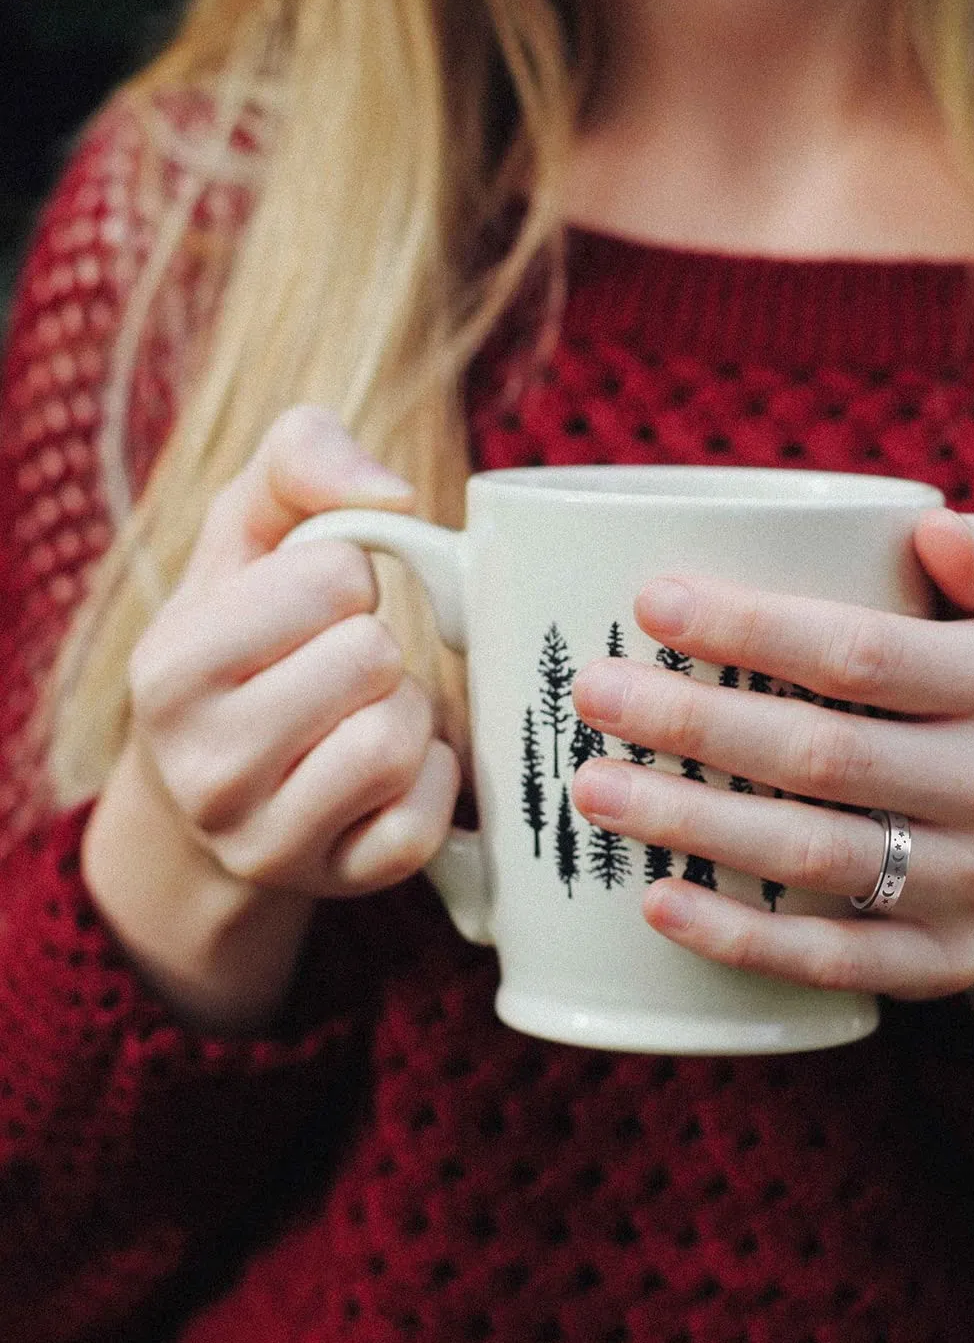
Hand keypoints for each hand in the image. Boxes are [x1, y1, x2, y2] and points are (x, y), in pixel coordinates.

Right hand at [83, 407, 460, 1027]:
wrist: (215, 789)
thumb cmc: (248, 639)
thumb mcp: (246, 536)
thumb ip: (298, 459)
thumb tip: (392, 493)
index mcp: (170, 668)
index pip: (335, 576)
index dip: (348, 579)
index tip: (316, 609)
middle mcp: (204, 767)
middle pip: (373, 658)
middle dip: (378, 649)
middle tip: (344, 670)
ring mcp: (268, 839)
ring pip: (400, 739)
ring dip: (409, 713)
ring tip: (364, 716)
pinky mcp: (339, 882)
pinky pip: (427, 817)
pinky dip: (433, 778)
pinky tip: (394, 772)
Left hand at [570, 508, 973, 1065]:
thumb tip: (931, 523)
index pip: (862, 654)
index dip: (752, 628)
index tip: (650, 603)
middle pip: (822, 754)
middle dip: (695, 722)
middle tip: (593, 693)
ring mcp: (973, 883)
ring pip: (814, 854)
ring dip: (693, 822)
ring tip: (593, 789)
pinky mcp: (941, 962)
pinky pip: (832, 957)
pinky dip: (740, 937)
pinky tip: (656, 902)